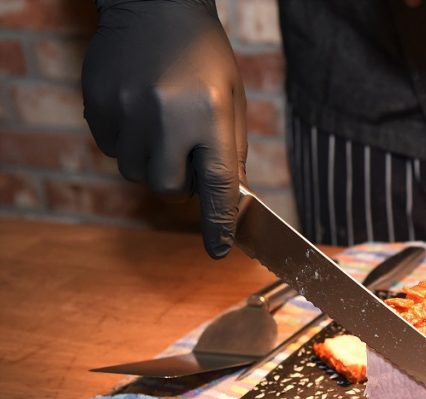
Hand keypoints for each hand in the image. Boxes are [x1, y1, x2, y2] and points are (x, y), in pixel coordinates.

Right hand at [82, 0, 246, 257]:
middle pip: (165, 187)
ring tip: (162, 125)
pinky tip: (139, 112)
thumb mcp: (231, 101)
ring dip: (151, 161)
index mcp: (208, 114)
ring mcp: (126, 109)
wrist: (155, 7)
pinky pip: (111, 148)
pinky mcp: (97, 103)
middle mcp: (165, 115)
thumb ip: (229, 151)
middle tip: (186, 154)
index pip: (217, 185)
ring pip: (135, 172)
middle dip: (177, 182)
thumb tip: (225, 202)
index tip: (219, 250)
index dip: (218, 223)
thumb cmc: (204, 57)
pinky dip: (127, 142)